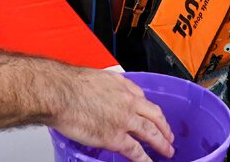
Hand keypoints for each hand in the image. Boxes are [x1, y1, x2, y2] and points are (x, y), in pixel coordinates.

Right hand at [48, 70, 174, 161]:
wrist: (60, 93)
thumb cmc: (70, 84)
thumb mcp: (95, 77)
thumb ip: (105, 86)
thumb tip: (102, 93)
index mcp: (123, 86)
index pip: (143, 99)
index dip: (149, 110)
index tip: (151, 115)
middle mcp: (128, 102)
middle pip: (154, 116)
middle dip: (164, 127)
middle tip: (169, 135)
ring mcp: (124, 121)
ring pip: (151, 133)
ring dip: (162, 143)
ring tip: (167, 150)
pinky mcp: (115, 137)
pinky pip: (135, 151)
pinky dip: (144, 159)